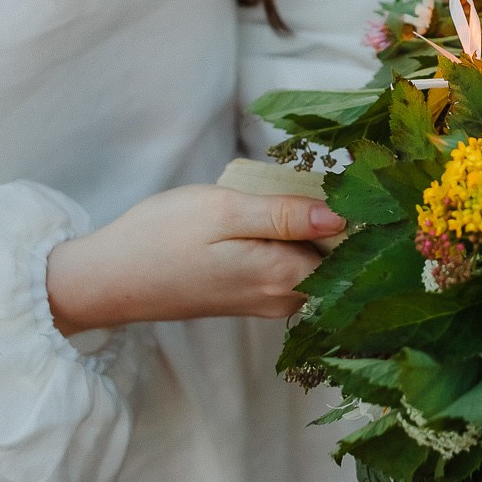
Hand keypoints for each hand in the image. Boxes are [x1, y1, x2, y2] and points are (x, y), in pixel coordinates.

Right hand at [45, 185, 344, 335]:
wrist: (108, 279)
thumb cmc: (160, 238)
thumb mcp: (224, 211)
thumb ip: (285, 216)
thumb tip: (343, 217)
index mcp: (283, 277)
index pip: (354, 253)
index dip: (368, 218)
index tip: (372, 185)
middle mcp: (284, 298)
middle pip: (341, 261)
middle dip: (349, 224)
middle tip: (347, 179)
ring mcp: (268, 301)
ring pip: (318, 265)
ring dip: (321, 232)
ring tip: (315, 192)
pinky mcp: (252, 297)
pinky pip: (294, 270)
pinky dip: (299, 243)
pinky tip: (287, 215)